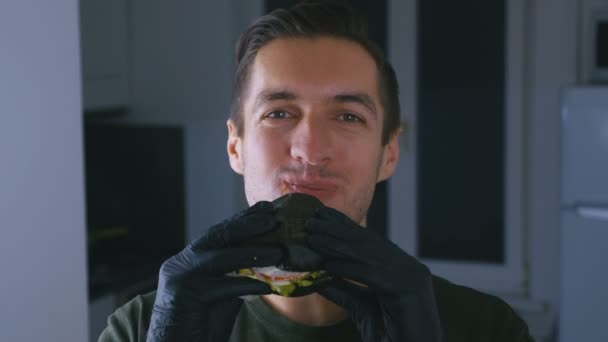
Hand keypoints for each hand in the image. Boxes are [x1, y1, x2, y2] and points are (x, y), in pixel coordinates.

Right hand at [146, 201, 282, 341]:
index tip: (267, 208)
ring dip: (253, 253)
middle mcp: (180, 262)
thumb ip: (236, 276)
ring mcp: (179, 276)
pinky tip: (266, 286)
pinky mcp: (182, 294)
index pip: (220, 232)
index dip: (244, 219)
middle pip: (218, 235)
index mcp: (189, 259)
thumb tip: (267, 262)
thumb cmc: (200, 327)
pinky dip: (246, 284)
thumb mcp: (222, 296)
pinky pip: (221, 286)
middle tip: (274, 218)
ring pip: (220, 257)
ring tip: (279, 252)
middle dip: (248, 225)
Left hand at [306, 206, 442, 341]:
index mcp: (402, 267)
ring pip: (367, 255)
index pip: (368, 241)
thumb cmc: (392, 335)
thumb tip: (318, 275)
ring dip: (336, 244)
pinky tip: (328, 264)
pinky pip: (372, 275)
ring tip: (313, 236)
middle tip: (311, 220)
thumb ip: (343, 289)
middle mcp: (409, 267)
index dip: (343, 226)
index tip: (320, 216)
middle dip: (336, 230)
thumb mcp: (361, 307)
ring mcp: (412, 277)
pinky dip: (349, 268)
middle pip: (367, 244)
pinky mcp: (409, 290)